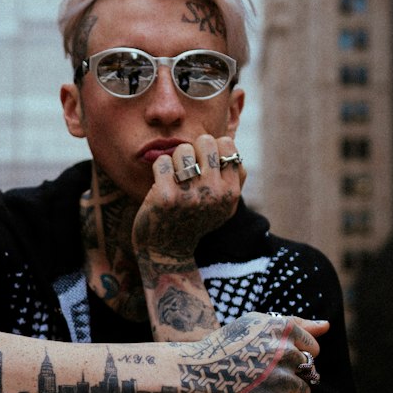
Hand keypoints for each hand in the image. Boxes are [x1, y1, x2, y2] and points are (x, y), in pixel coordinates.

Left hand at [132, 133, 244, 259]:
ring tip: (175, 179)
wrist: (167, 251)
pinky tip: (162, 184)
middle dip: (194, 150)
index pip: (227, 145)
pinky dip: (159, 169)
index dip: (213, 149)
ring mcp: (190, 195)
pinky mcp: (166, 197)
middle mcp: (214, 194)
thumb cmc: (194, 220)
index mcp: (231, 193)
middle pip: (205, 141)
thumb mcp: (223, 206)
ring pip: (183, 150)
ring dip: (175, 160)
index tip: (204, 165)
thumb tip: (229, 149)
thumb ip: (233, 179)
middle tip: (188, 170)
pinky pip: (162, 161)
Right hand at [176, 313, 326, 392]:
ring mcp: (284, 378)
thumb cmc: (223, 348)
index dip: (293, 358)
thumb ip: (295, 324)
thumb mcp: (256, 324)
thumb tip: (328, 326)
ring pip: (305, 392)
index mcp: (283, 328)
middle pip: (309, 371)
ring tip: (259, 391)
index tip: (270, 361)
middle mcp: (287, 351)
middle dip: (290, 376)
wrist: (193, 374)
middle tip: (260, 378)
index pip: (312, 348)